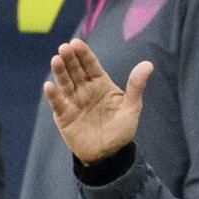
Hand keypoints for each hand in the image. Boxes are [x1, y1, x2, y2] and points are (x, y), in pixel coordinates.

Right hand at [43, 39, 153, 163]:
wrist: (110, 155)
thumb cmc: (121, 130)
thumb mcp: (131, 108)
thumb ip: (136, 86)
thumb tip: (148, 64)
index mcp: (101, 84)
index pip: (91, 65)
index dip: (84, 54)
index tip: (77, 43)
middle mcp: (85, 89)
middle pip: (75, 70)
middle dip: (69, 59)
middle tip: (64, 48)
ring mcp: (73, 102)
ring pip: (65, 83)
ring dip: (60, 72)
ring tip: (56, 60)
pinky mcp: (64, 116)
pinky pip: (58, 104)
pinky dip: (53, 95)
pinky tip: (49, 86)